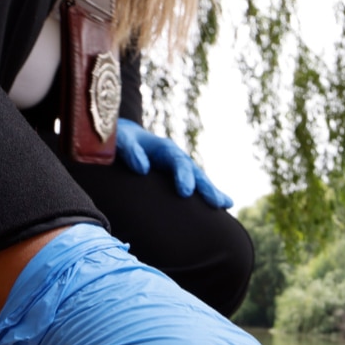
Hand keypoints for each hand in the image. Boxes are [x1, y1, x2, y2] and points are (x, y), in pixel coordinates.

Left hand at [115, 118, 233, 208]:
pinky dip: (208, 195)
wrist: (121, 139)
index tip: (186, 192)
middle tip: (215, 203)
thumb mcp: (120, 141)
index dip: (183, 176)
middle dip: (206, 187)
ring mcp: (179, 170)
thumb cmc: (119, 140)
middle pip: (195, 173)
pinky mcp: (177, 180)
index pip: (178, 162)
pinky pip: (195, 188)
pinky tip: (225, 205)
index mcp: (164, 149)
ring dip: (212, 192)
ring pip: (199, 180)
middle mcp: (176, 159)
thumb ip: (129, 150)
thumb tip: (142, 168)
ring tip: (225, 204)